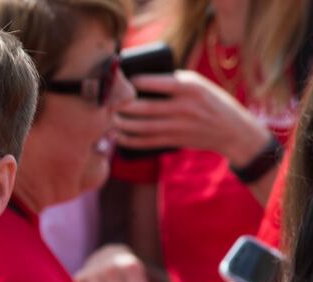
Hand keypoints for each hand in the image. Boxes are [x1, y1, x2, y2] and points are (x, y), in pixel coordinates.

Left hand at [117, 71, 271, 165]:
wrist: (233, 130)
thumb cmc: (211, 102)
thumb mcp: (198, 85)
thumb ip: (173, 82)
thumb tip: (139, 81)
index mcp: (190, 87)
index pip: (157, 82)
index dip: (136, 82)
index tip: (124, 80)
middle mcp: (184, 107)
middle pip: (145, 107)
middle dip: (122, 107)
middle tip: (109, 103)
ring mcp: (179, 126)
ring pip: (142, 127)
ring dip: (121, 124)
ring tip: (111, 119)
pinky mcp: (175, 141)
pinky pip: (146, 142)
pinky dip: (128, 140)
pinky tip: (117, 136)